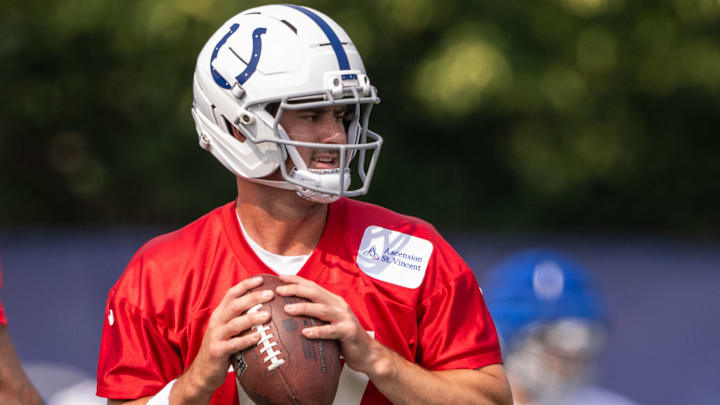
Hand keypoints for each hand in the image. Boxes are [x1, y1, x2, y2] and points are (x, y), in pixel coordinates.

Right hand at [184, 276, 273, 396]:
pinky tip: (259, 337)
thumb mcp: (227, 329)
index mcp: (220, 314)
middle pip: (235, 305)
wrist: (202, 372)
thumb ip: (240, 318)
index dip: (246, 285)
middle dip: (253, 298)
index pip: (231, 294)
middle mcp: (217, 322)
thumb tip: (265, 307)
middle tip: (270, 294)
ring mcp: (216, 336)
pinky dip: (246, 340)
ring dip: (252, 318)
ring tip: (267, 316)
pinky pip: (234, 344)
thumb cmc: (221, 348)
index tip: (261, 279)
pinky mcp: (218, 351)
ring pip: (235, 324)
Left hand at [275, 274, 375, 374]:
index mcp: (332, 301)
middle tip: (279, 290)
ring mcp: (344, 318)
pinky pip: (331, 331)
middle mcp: (338, 306)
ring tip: (287, 309)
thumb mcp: (328, 321)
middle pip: (315, 293)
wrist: (366, 352)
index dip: (296, 280)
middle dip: (296, 289)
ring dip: (303, 308)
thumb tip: (289, 310)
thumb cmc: (342, 337)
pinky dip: (318, 331)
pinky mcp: (348, 332)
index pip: (312, 286)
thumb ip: (314, 314)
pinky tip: (305, 333)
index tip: (280, 277)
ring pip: (322, 309)